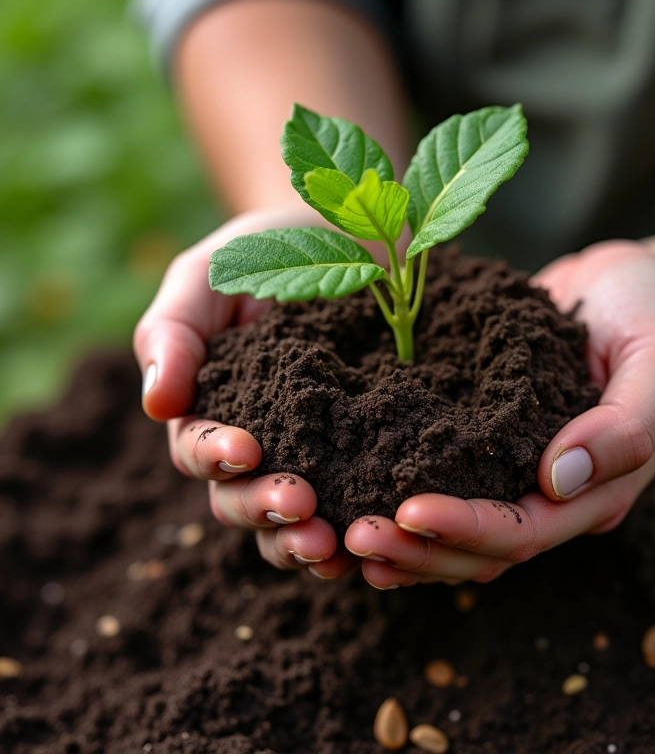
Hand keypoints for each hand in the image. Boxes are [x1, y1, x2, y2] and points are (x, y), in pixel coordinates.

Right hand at [133, 207, 356, 578]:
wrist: (351, 234)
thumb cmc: (267, 249)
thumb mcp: (209, 274)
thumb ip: (173, 333)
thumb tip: (156, 404)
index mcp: (212, 407)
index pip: (197, 448)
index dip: (214, 455)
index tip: (245, 448)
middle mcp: (258, 443)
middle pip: (241, 499)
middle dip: (264, 508)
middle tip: (299, 506)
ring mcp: (312, 456)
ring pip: (290, 524)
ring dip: (302, 542)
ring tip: (330, 546)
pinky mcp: (363, 457)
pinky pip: (350, 510)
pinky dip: (353, 536)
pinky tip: (369, 547)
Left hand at [344, 241, 654, 587]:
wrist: (627, 286)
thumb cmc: (653, 316)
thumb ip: (626, 425)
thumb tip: (557, 480)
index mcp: (597, 490)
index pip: (525, 531)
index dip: (467, 530)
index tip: (409, 513)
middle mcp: (551, 495)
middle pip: (481, 549)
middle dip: (419, 548)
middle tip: (355, 535)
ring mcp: (515, 471)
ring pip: (456, 532)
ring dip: (404, 539)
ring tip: (345, 534)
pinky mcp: (486, 441)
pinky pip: (442, 481)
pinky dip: (403, 499)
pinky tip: (358, 495)